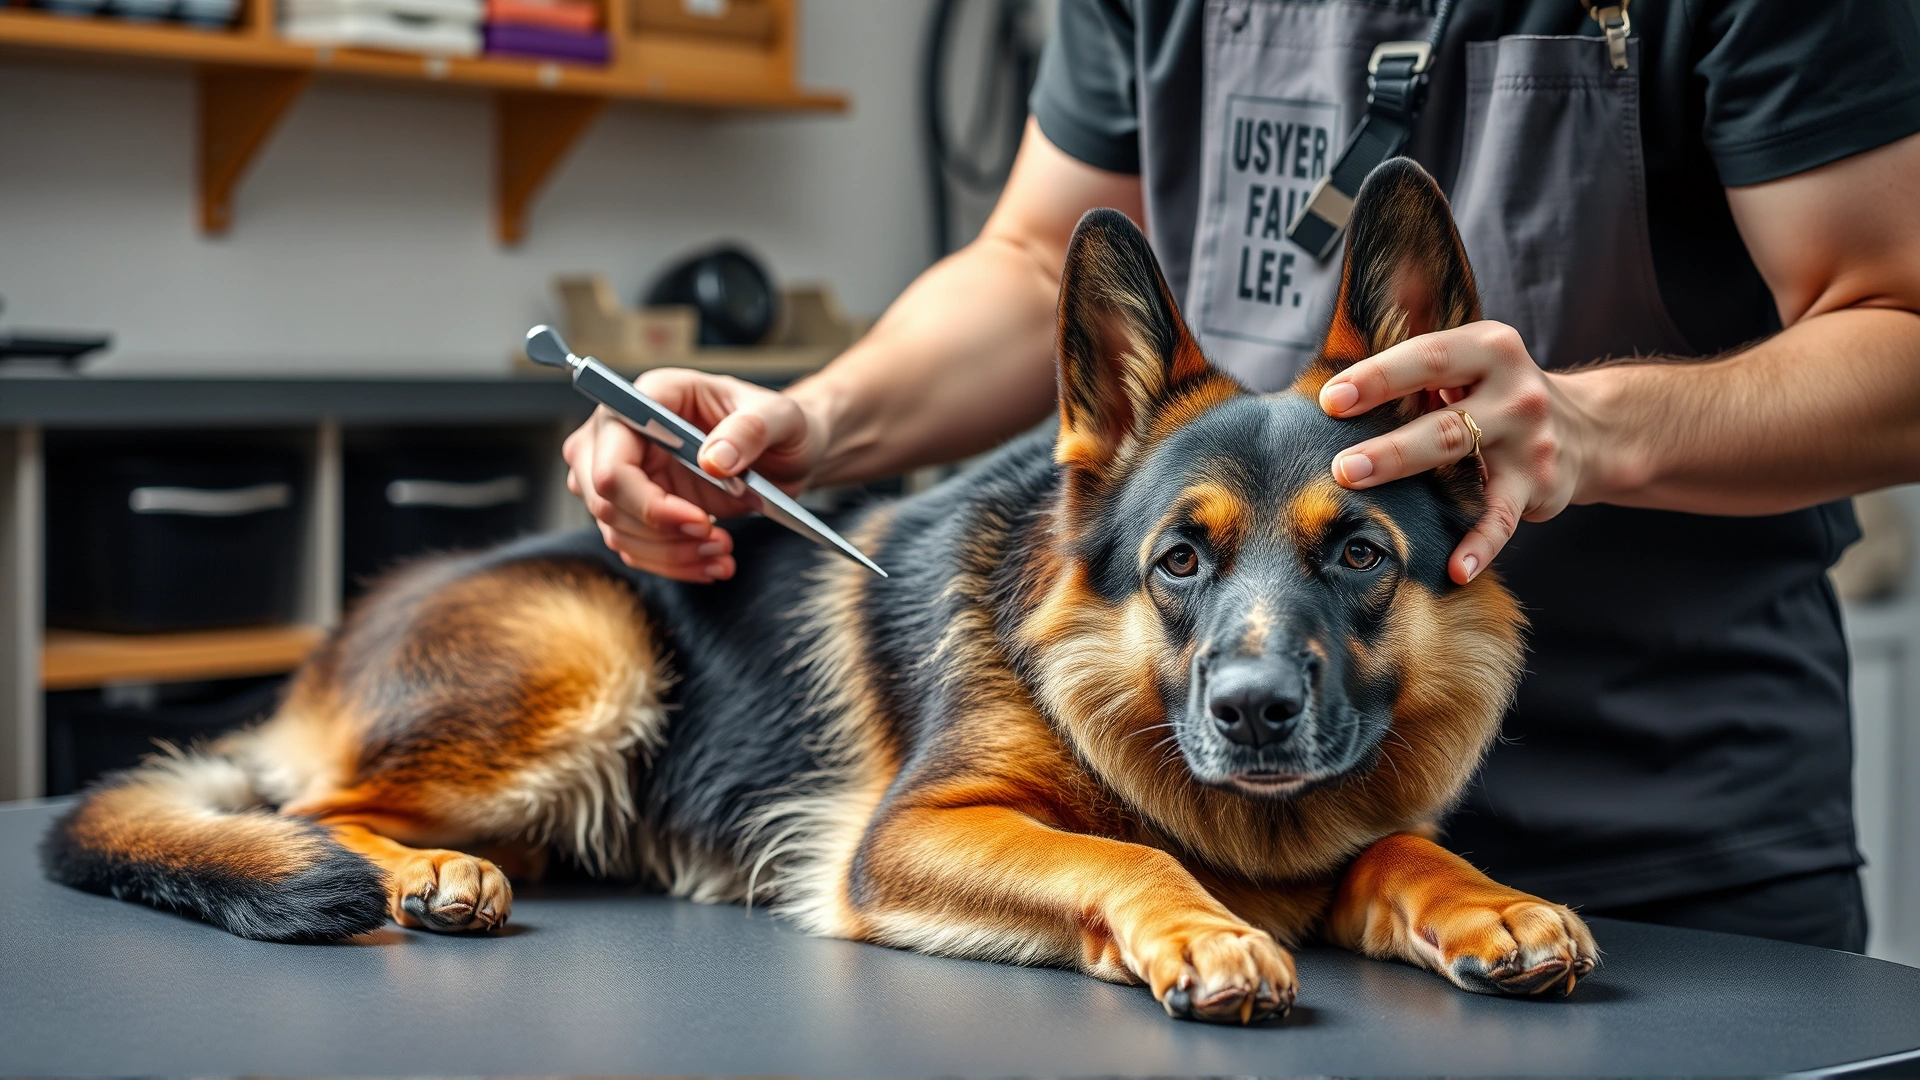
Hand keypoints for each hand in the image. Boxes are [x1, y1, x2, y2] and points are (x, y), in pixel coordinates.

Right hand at [563, 369, 826, 581]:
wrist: (784, 449)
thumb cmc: (776, 422)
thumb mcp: (781, 417)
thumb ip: (750, 430)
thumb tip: (714, 459)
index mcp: (652, 396)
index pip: (613, 458)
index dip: (648, 500)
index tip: (700, 523)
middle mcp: (623, 432)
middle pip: (604, 499)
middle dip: (659, 533)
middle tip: (717, 541)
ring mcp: (625, 471)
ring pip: (617, 530)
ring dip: (670, 555)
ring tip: (723, 553)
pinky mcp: (637, 505)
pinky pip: (635, 546)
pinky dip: (673, 563)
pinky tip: (712, 563)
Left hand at [1316, 322, 1593, 584]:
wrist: (1588, 429)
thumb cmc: (1499, 391)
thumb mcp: (1473, 355)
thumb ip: (1424, 339)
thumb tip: (1374, 297)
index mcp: (1490, 350)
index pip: (1430, 356)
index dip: (1379, 376)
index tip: (1331, 399)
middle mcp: (1514, 392)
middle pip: (1444, 417)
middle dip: (1389, 441)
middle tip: (1341, 463)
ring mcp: (1528, 441)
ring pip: (1463, 458)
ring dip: (1407, 470)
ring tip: (1360, 485)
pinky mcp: (1538, 486)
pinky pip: (1503, 520)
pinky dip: (1481, 546)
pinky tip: (1456, 569)